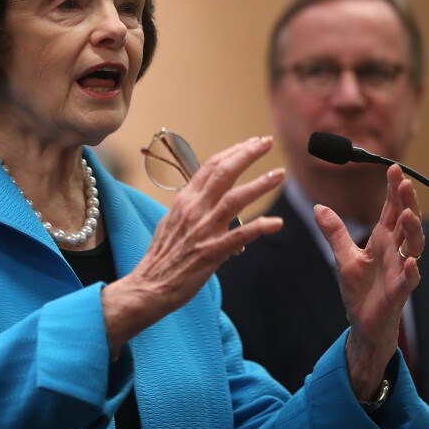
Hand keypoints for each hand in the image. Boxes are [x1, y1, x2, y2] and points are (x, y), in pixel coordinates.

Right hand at [102, 136, 284, 354]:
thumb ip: (190, 206)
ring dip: (259, 185)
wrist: (149, 286)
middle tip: (265, 142)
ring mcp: (203, 230)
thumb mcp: (172, 222)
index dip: (233, 152)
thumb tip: (206, 195)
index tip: (251, 143)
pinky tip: (276, 223)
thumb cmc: (162, 257)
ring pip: (234, 199)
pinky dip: (259, 228)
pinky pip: (238, 237)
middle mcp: (194, 210)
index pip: (210, 167)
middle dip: (246, 154)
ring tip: (279, 174)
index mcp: (184, 201)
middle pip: (223, 173)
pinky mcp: (211, 253)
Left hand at [314, 163, 423, 399]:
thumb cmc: (360, 290)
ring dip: (413, 230)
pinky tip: (410, 261)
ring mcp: (400, 270)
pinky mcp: (399, 292)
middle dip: (407, 202)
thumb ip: (335, 232)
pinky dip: (411, 270)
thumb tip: (318, 207)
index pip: (391, 210)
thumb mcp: (343, 256)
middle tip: (405, 182)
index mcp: (383, 241)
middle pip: (407, 222)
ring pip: (414, 246)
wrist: (364, 323)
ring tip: (408, 214)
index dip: (394, 191)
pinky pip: (409, 279)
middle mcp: (395, 252)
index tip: (393, 169)